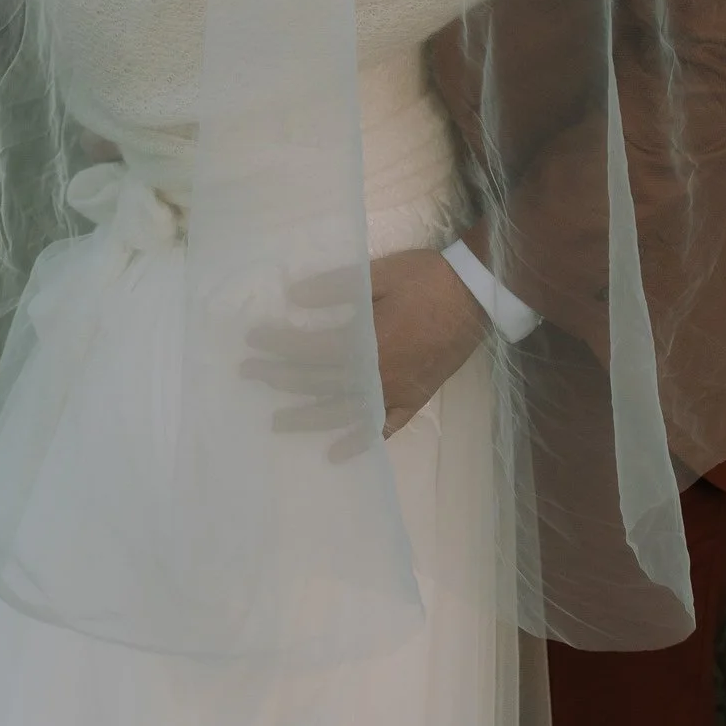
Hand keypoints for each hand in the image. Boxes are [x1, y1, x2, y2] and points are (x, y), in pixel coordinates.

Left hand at [239, 252, 486, 458]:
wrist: (475, 295)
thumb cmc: (426, 279)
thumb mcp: (380, 272)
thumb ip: (337, 286)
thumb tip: (294, 295)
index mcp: (365, 339)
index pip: (310, 347)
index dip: (278, 344)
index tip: (252, 340)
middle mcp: (376, 372)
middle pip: (319, 380)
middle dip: (281, 378)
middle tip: (250, 376)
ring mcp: (396, 390)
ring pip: (344, 411)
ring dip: (309, 417)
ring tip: (278, 423)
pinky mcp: (415, 399)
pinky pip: (386, 428)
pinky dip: (361, 441)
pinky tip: (338, 453)